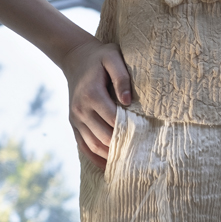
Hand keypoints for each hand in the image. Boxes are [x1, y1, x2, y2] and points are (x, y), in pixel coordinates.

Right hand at [59, 38, 132, 171]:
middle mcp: (81, 109)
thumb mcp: (112, 56)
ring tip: (129, 164)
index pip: (113, 120)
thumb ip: (121, 76)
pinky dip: (95, 158)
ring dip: (110, 156)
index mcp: (92, 94)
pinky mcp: (73, 123)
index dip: (130, 130)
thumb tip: (128, 101)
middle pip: (104, 137)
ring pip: (94, 145)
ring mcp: (75, 118)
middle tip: (143, 155)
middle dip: (123, 147)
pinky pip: (83, 146)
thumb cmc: (99, 57)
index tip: (147, 138)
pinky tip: (109, 165)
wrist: (75, 57)